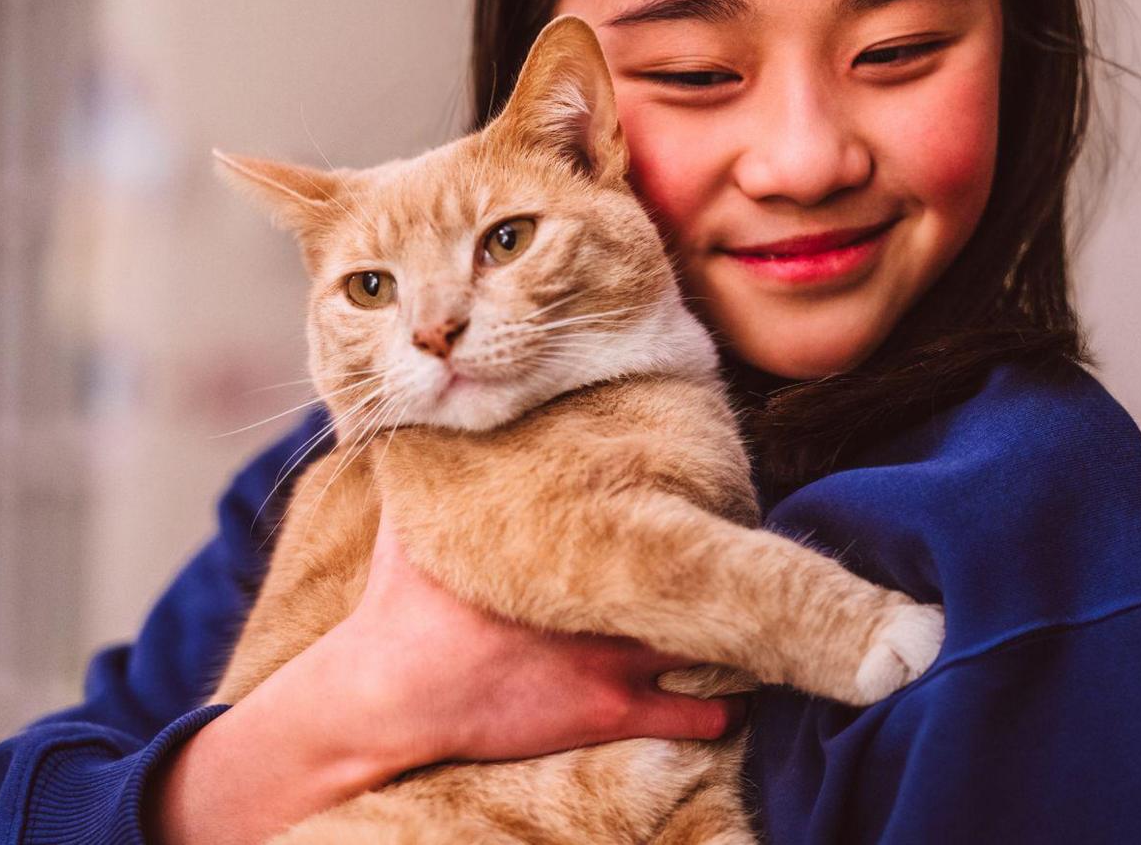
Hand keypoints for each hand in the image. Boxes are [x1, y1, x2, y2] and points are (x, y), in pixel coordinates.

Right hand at [340, 510, 744, 767]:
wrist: (393, 693)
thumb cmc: (399, 606)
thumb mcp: (413, 524)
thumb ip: (434, 476)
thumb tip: (430, 424)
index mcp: (566, 545)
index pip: (650, 514)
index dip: (684, 508)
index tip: (701, 501)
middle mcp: (604, 594)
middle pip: (695, 570)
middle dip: (716, 563)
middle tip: (734, 556)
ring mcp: (615, 655)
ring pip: (711, 638)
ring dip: (730, 633)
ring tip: (747, 624)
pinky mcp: (612, 710)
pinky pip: (698, 715)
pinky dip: (723, 710)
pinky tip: (734, 702)